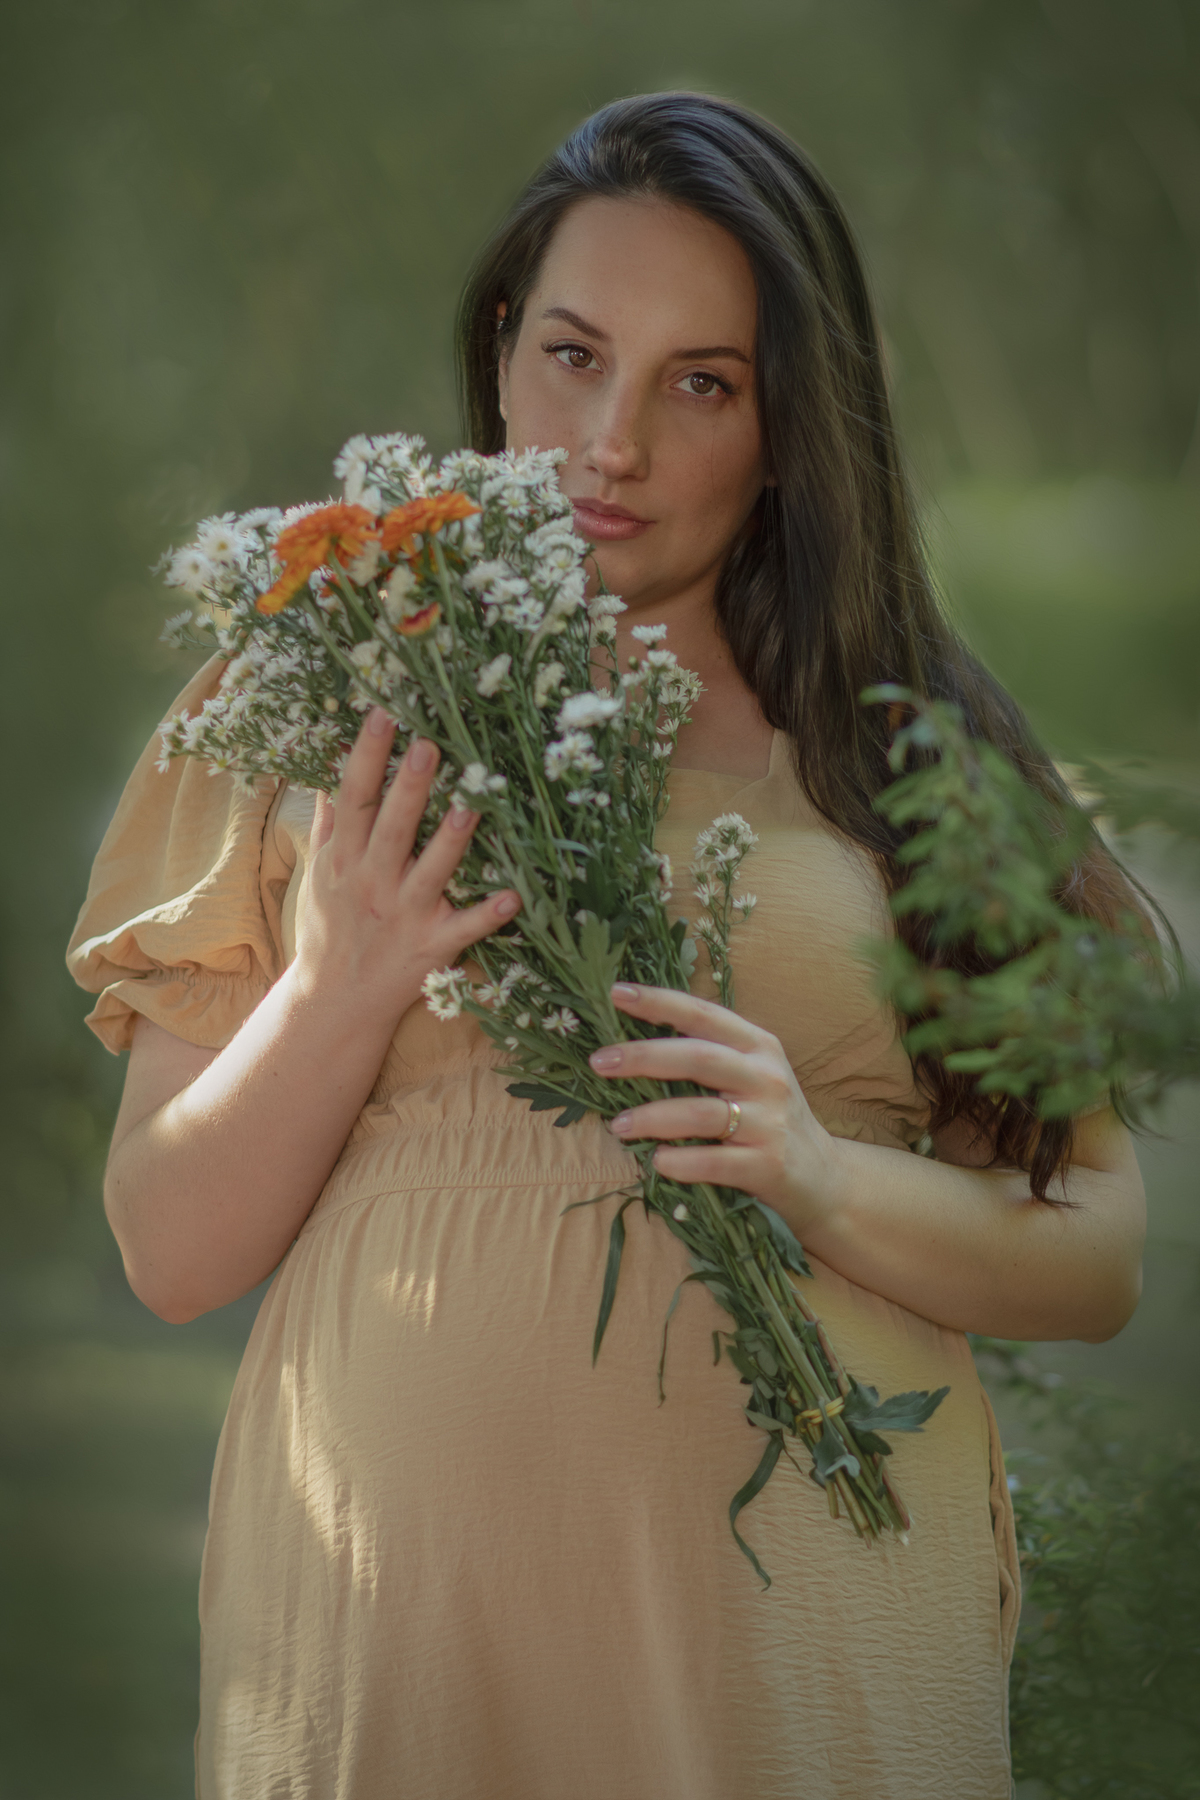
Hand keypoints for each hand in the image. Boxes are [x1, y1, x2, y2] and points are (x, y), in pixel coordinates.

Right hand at [295, 707, 520, 1020]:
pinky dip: (487, 915)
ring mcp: (405, 916)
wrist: (333, 1003)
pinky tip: (513, 897)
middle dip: (408, 787)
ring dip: (450, 842)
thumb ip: (329, 826)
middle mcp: (373, 884)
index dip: (367, 757)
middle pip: (392, 828)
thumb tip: (327, 773)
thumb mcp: (318, 876)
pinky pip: (464, 929)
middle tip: (428, 744)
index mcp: (344, 861)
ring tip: (470, 807)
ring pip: (430, 873)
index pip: (354, 799)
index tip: (382, 714)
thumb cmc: (329, 931)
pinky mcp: (432, 947)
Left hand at [590, 983, 845, 1236]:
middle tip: (599, 1062)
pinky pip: (715, 1162)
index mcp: (758, 1046)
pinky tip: (658, 1162)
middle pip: (698, 1058)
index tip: (617, 993)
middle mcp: (766, 1077)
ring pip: (702, 1113)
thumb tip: (632, 1042)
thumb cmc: (769, 1121)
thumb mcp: (751, 1076)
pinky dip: (682, 1162)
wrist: (825, 1178)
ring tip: (617, 1125)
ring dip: (652, 1117)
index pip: (703, 1014)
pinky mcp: (768, 1166)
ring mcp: (769, 1123)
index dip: (660, 1002)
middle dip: (643, 1057)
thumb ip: (708, 1055)